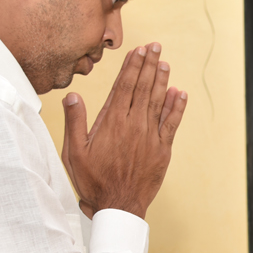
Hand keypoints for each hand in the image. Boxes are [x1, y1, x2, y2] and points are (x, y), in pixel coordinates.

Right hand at [61, 43, 187, 219]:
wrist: (118, 206)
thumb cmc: (93, 181)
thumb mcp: (74, 152)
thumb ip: (74, 122)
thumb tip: (73, 95)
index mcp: (112, 122)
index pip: (124, 87)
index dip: (132, 66)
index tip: (138, 50)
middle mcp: (133, 125)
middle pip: (143, 88)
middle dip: (148, 65)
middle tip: (155, 46)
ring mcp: (150, 136)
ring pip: (158, 101)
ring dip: (162, 80)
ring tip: (164, 62)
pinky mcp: (163, 149)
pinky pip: (172, 123)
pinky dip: (176, 107)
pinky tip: (179, 93)